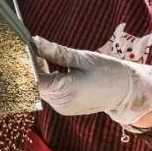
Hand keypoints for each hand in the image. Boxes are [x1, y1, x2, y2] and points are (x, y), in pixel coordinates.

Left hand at [33, 36, 151, 127]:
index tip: (26, 50)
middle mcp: (61, 104)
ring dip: (41, 74)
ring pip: (42, 89)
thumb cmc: (107, 72)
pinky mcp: (65, 108)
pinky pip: (50, 93)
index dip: (26, 66)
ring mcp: (63, 108)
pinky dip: (49, 81)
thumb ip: (55, 52)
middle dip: (33, 68)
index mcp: (66, 91)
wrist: (126, 90)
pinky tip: (57, 70)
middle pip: (36, 85)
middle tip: (36, 48)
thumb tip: (35, 42)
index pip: (34, 80)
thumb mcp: (81, 57)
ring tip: (50, 58)